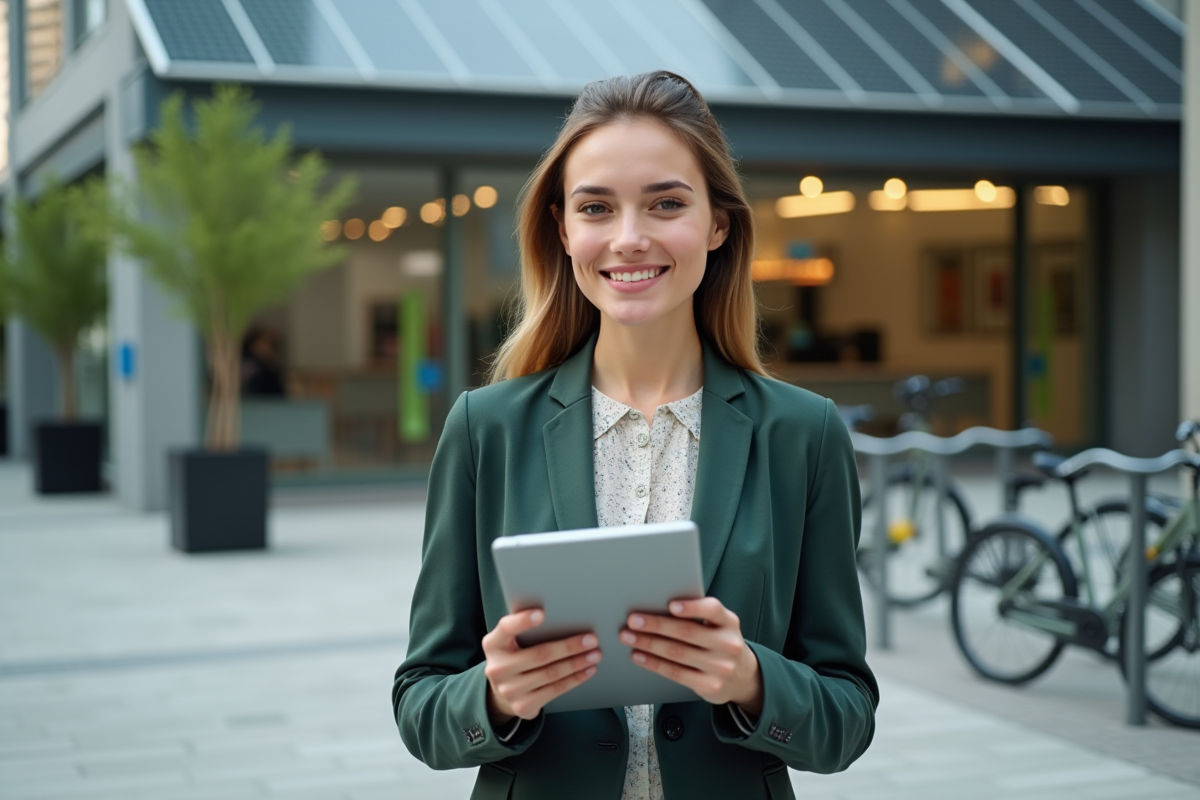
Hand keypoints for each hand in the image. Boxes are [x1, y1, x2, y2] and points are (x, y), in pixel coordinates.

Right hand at [482, 609, 602, 722]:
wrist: (503, 692)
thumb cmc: (514, 656)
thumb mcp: (510, 641)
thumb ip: (524, 629)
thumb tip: (562, 614)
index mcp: (493, 644)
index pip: (506, 628)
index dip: (522, 621)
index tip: (541, 613)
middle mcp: (498, 668)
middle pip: (540, 654)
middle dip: (569, 647)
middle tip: (591, 639)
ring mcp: (509, 689)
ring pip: (551, 673)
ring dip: (577, 663)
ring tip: (594, 654)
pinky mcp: (523, 705)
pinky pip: (555, 690)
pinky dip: (575, 679)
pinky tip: (587, 671)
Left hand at [620, 598, 762, 714]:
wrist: (742, 677)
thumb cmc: (720, 643)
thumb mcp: (720, 626)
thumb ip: (699, 616)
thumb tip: (658, 607)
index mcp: (729, 622)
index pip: (713, 610)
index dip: (692, 607)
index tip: (671, 605)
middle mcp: (727, 644)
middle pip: (687, 632)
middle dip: (656, 625)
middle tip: (633, 620)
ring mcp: (720, 667)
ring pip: (677, 653)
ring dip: (649, 644)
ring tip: (629, 637)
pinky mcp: (710, 686)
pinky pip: (676, 673)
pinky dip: (654, 663)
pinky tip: (639, 656)